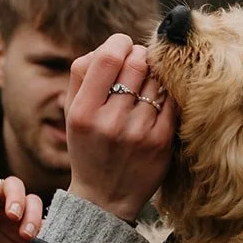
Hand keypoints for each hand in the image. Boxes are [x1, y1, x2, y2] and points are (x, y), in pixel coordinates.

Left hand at [0, 174, 44, 242]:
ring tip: (24, 233)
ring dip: (31, 210)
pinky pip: (44, 226)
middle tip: (11, 215)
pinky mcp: (30, 242)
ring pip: (32, 201)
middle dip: (14, 195)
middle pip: (12, 185)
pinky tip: (32, 239)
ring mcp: (16, 225)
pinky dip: (42, 226)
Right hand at [62, 34, 177, 221]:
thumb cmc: (88, 146)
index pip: (108, 56)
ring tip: (145, 87)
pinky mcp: (161, 143)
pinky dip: (166, 95)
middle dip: (140, 57)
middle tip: (138, 65)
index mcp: (83, 112)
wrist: (104, 198)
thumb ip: (83, 73)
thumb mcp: (72, 113)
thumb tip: (112, 45)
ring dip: (154, 76)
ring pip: (157, 80)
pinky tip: (156, 102)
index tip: (121, 49)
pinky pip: (171, 100)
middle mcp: (109, 122)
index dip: (120, 43)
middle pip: (137, 64)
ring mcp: (138, 133)